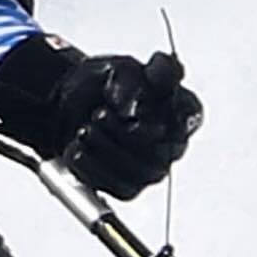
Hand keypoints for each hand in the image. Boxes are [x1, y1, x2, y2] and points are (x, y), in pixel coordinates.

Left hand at [0, 36, 201, 200]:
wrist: (71, 105)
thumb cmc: (105, 87)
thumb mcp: (126, 67)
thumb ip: (148, 70)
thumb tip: (153, 79)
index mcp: (184, 111)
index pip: (185, 121)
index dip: (153, 117)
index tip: (129, 109)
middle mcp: (173, 144)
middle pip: (159, 153)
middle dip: (122, 134)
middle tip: (98, 115)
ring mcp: (151, 169)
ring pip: (138, 174)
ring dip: (104, 151)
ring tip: (85, 130)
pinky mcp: (128, 187)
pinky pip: (117, 188)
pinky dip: (91, 168)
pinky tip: (77, 149)